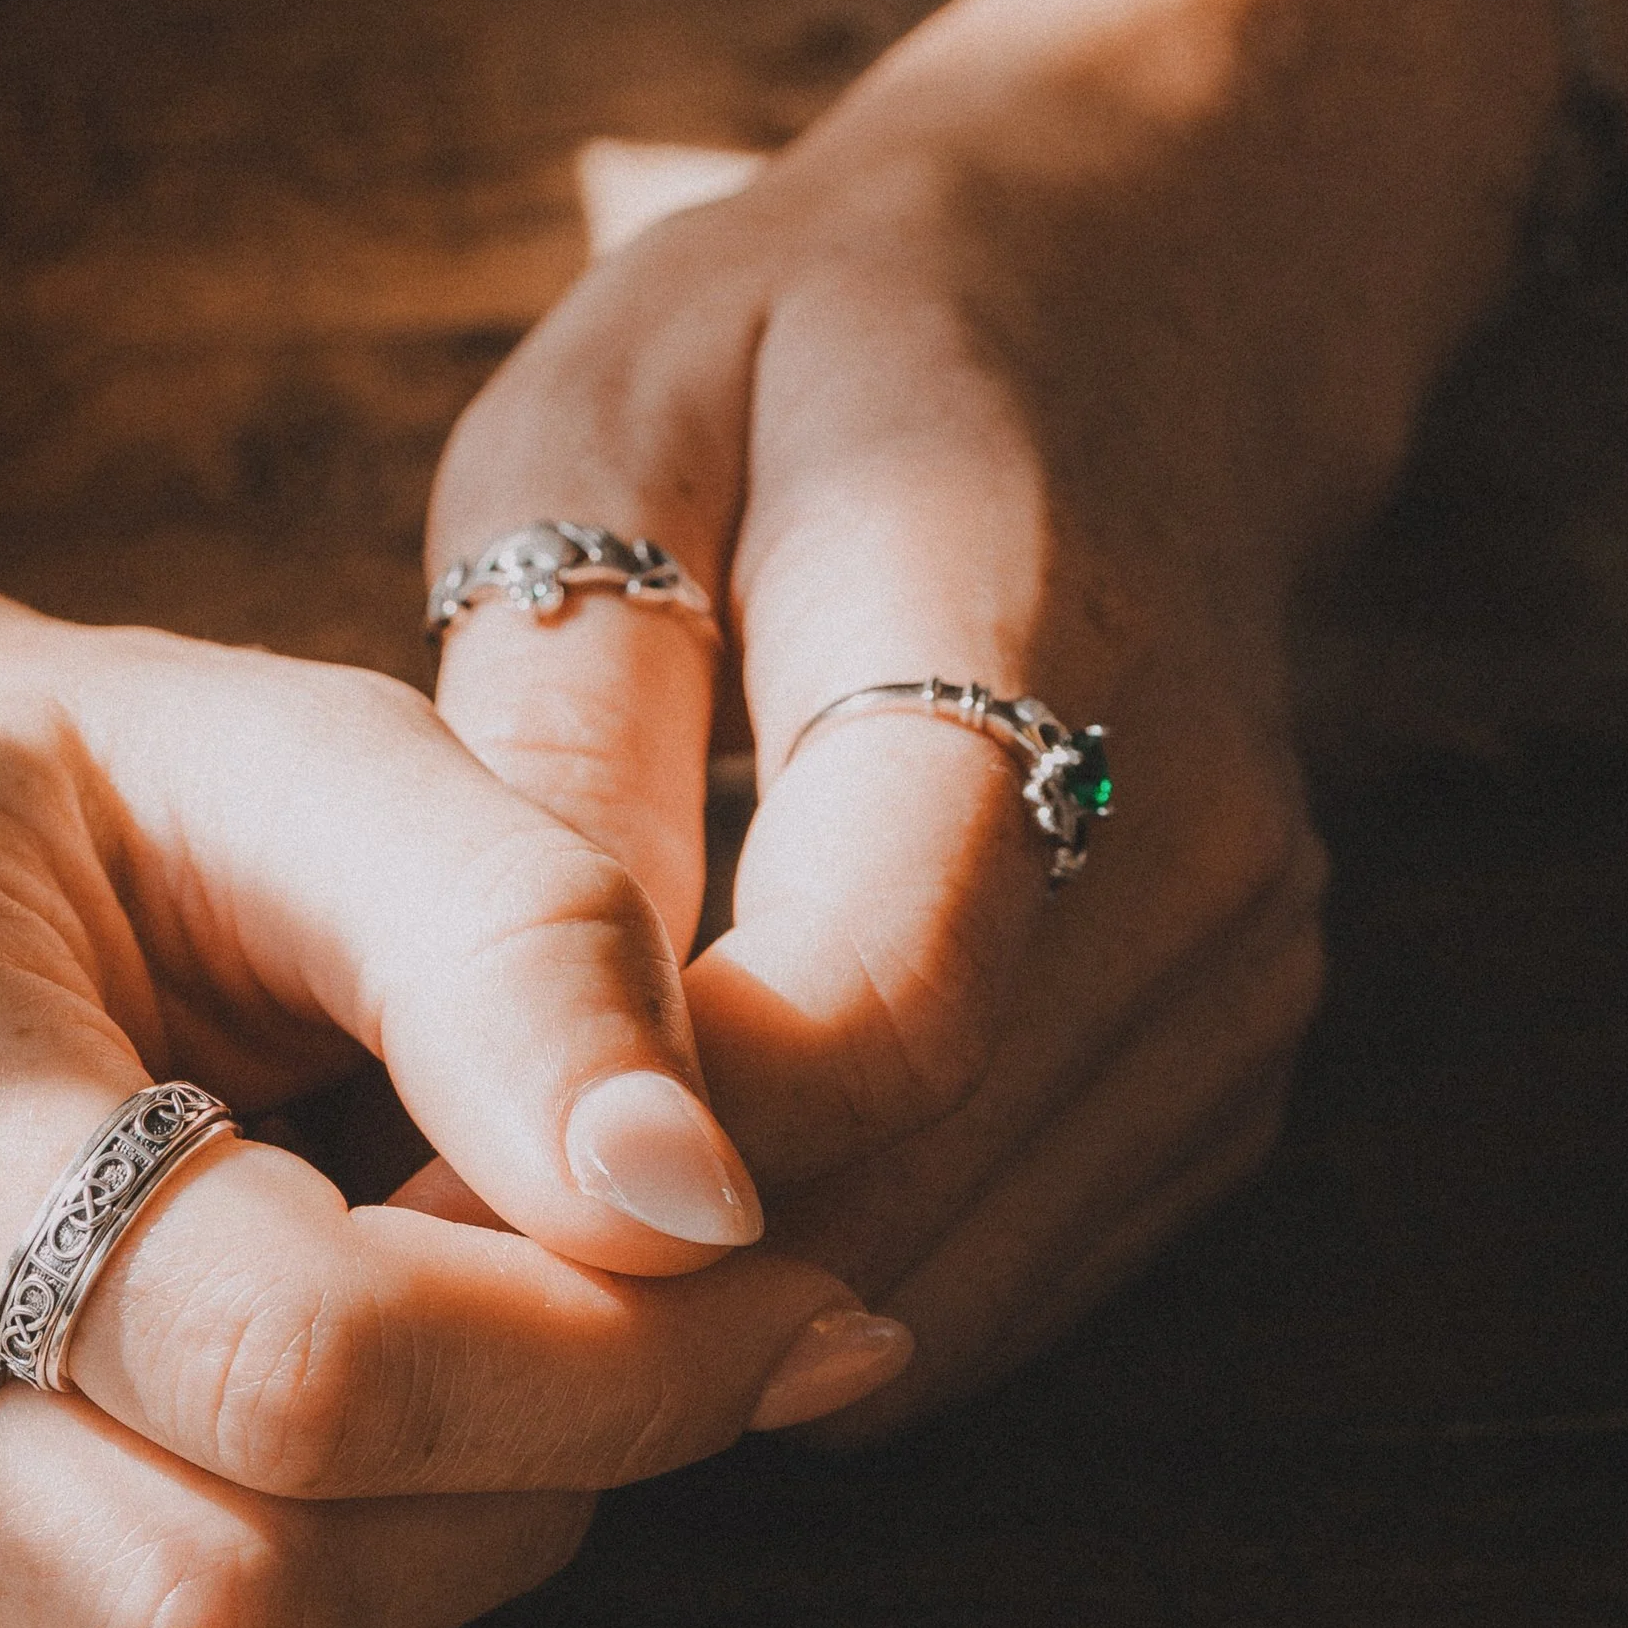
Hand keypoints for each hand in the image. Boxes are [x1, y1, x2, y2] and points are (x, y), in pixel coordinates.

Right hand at [0, 569, 908, 1627]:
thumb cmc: (18, 800)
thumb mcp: (279, 752)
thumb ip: (517, 942)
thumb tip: (713, 1212)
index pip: (285, 1360)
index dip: (603, 1360)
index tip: (773, 1282)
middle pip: (225, 1610)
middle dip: (505, 1495)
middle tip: (584, 1340)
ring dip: (371, 1583)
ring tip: (372, 1369)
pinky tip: (175, 1455)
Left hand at [429, 29, 1338, 1429]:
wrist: (1136, 312)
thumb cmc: (812, 355)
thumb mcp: (607, 435)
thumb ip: (562, 719)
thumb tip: (509, 1021)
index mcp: (1025, 648)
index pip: (865, 1018)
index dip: (630, 1147)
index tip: (407, 1193)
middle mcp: (1184, 856)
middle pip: (898, 1193)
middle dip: (628, 1274)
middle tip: (395, 1274)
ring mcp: (1233, 985)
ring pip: (946, 1280)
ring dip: (710, 1315)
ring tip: (506, 1247)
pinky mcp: (1225, 1074)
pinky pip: (1001, 1276)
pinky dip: (822, 1292)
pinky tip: (674, 1217)